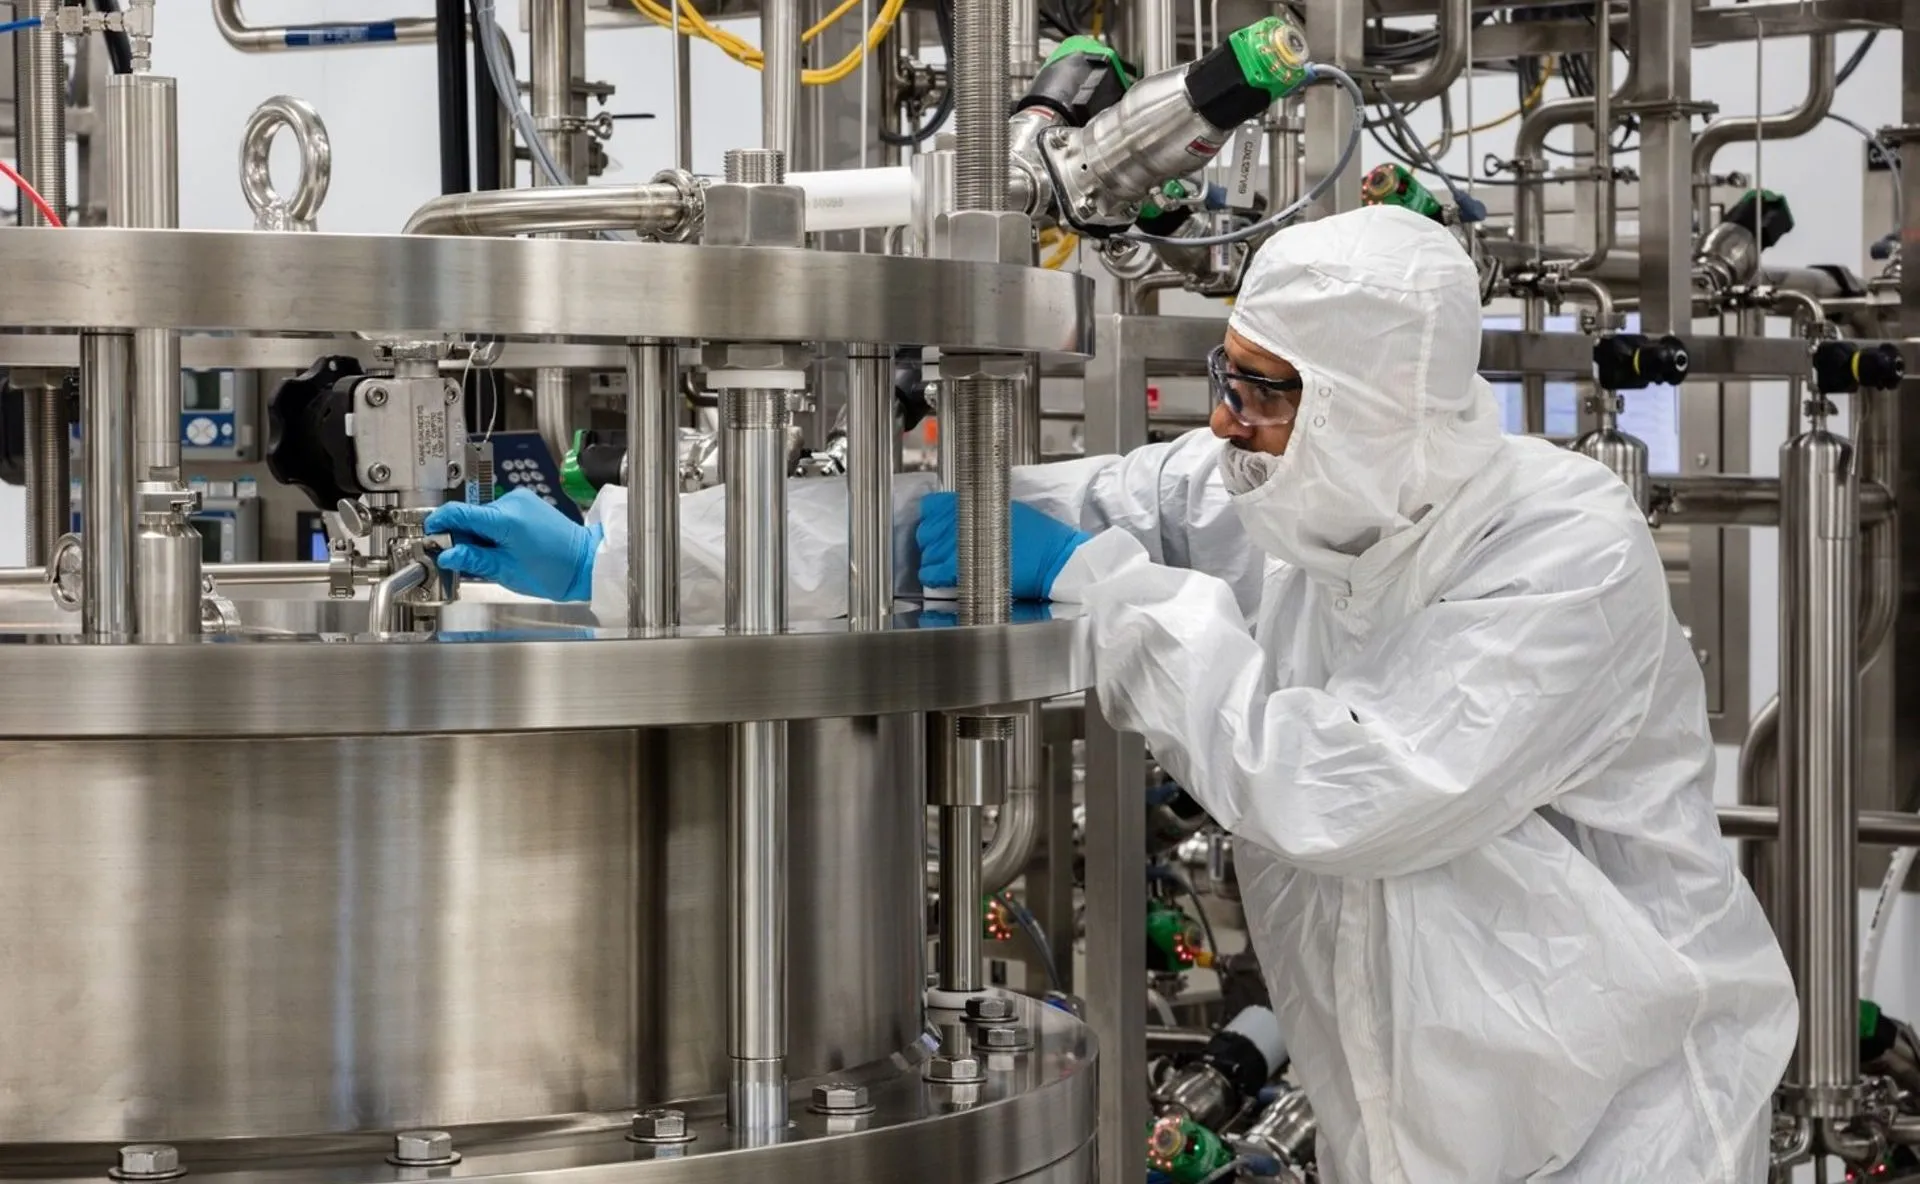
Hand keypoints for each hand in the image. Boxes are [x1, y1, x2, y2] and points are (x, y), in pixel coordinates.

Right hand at [425, 488, 601, 601]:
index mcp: (506, 519)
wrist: (584, 562)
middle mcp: (512, 502)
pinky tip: (498, 546)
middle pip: (469, 515)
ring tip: (485, 557)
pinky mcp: (525, 503)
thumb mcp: (506, 571)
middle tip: (457, 558)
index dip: (439, 524)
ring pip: (483, 515)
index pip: (459, 512)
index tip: (428, 536)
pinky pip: (497, 514)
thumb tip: (446, 555)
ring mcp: (520, 500)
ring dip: (477, 534)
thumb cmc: (553, 571)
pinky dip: (491, 529)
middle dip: (459, 535)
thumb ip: (473, 560)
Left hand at [915, 492, 1091, 599]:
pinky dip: (934, 576)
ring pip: (928, 552)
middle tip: (940, 549)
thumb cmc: (1041, 536)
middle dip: (930, 541)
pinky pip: (934, 572)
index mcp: (976, 502)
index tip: (936, 527)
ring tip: (942, 566)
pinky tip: (941, 579)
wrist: (1054, 559)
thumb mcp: (1010, 509)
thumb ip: (981, 510)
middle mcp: (964, 520)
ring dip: (932, 560)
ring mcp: (961, 544)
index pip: (932, 506)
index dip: (931, 518)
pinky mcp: (964, 568)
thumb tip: (962, 515)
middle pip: (927, 530)